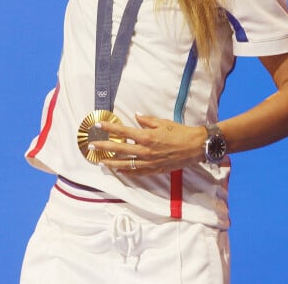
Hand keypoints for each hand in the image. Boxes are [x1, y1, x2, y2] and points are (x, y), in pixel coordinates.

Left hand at [91, 113, 206, 174]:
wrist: (194, 147)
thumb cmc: (179, 132)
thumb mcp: (162, 122)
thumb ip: (146, 120)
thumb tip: (136, 115)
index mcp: (146, 136)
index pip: (123, 131)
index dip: (110, 128)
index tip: (99, 126)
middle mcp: (145, 150)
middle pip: (120, 149)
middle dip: (104, 147)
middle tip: (92, 146)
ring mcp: (149, 162)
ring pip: (126, 164)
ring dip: (112, 162)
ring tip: (101, 162)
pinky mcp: (154, 170)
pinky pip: (137, 173)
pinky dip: (127, 172)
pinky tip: (119, 170)